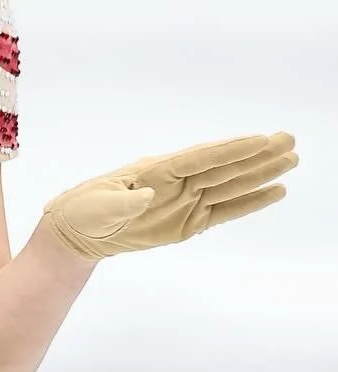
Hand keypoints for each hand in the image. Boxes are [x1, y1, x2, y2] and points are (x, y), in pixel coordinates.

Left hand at [39, 131, 298, 261]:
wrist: (79, 232)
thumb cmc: (83, 211)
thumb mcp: (96, 207)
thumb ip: (120, 203)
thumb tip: (145, 196)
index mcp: (156, 171)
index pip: (199, 158)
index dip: (229, 150)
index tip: (258, 139)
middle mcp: (177, 181)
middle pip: (223, 166)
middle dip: (256, 154)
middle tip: (290, 140)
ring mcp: (186, 200)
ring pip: (231, 185)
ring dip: (261, 174)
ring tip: (292, 159)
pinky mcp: (190, 221)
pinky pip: (226, 210)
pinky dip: (250, 202)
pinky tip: (275, 191)